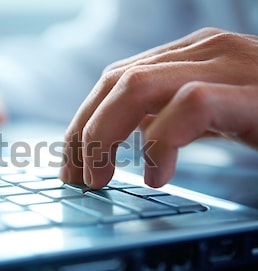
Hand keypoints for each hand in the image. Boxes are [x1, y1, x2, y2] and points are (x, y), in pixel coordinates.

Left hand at [60, 27, 257, 188]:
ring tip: (100, 180)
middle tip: (76, 179)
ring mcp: (228, 65)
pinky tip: (157, 175)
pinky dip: (162, 143)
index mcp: (186, 56)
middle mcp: (201, 51)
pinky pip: (190, 106)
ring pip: (137, 87)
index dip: (82, 122)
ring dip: (105, 137)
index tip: (70, 163)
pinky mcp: (253, 91)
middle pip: (114, 82)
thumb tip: (128, 136)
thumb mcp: (211, 113)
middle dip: (83, 133)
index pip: (112, 80)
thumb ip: (169, 114)